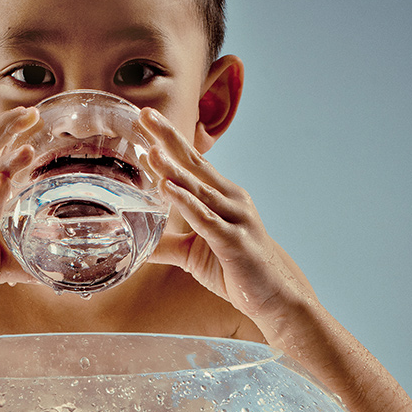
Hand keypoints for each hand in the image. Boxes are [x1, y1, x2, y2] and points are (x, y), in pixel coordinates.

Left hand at [139, 108, 314, 328]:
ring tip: (151, 150)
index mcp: (222, 196)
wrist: (274, 297)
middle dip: (169, 139)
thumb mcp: (193, 253)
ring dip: (173, 169)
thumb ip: (166, 245)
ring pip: (198, 188)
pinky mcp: (233, 241)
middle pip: (195, 164)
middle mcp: (231, 199)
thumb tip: (136, 244)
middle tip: (146, 114)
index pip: (191, 162)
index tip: (147, 118)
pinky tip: (167, 188)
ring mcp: (235, 218)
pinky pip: (205, 218)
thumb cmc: (236, 268)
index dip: (169, 140)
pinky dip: (185, 202)